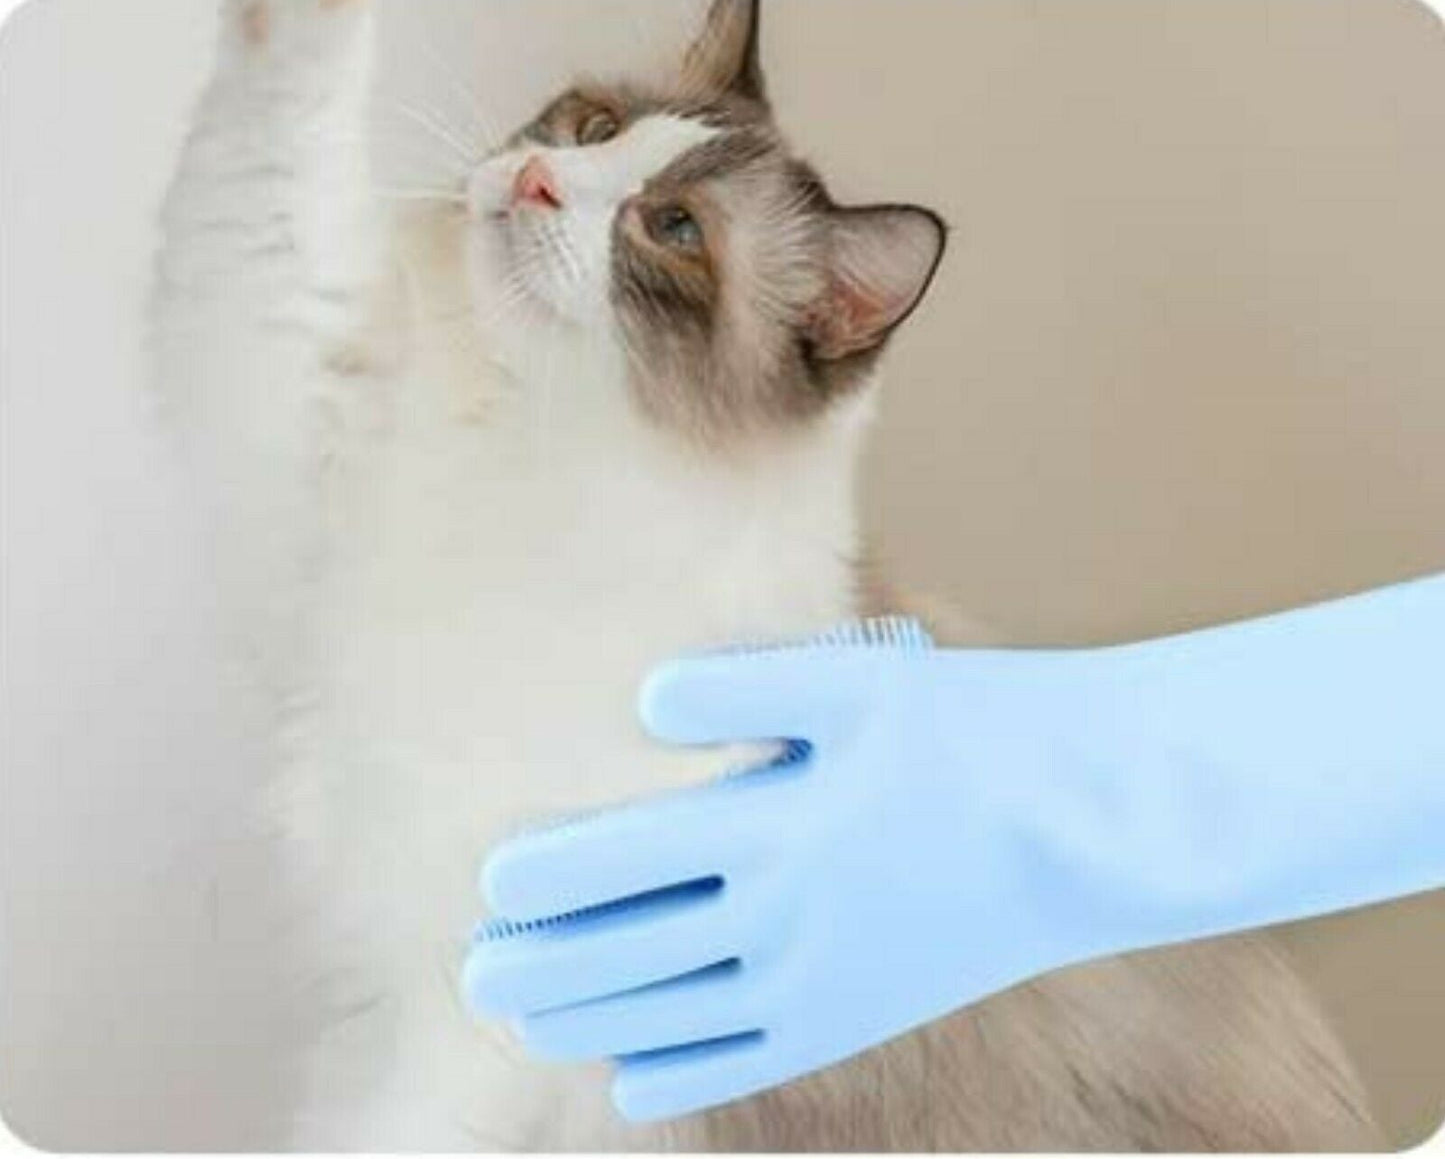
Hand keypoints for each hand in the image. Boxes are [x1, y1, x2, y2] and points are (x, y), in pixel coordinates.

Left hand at [462, 622, 1119, 1120]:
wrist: (1088, 822)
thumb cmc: (970, 730)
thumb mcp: (857, 683)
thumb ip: (740, 687)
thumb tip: (640, 702)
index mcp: (773, 826)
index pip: (628, 861)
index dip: (551, 874)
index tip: (490, 884)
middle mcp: (783, 916)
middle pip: (635, 950)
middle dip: (545, 964)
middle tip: (475, 975)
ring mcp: (820, 979)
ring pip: (677, 1014)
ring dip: (592, 1020)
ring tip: (528, 1025)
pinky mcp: (857, 1014)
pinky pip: (748, 1058)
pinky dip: (681, 1071)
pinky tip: (631, 1080)